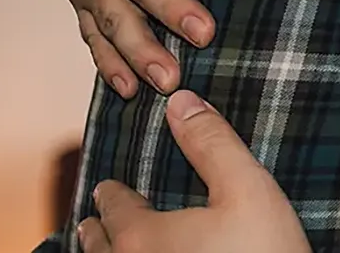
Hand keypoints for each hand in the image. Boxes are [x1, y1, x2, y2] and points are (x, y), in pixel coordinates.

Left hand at [77, 90, 309, 252]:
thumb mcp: (247, 189)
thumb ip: (212, 143)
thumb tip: (180, 102)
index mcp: (142, 237)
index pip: (114, 208)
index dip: (111, 193)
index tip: (106, 187)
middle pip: (98, 248)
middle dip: (96, 230)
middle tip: (92, 221)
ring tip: (103, 249)